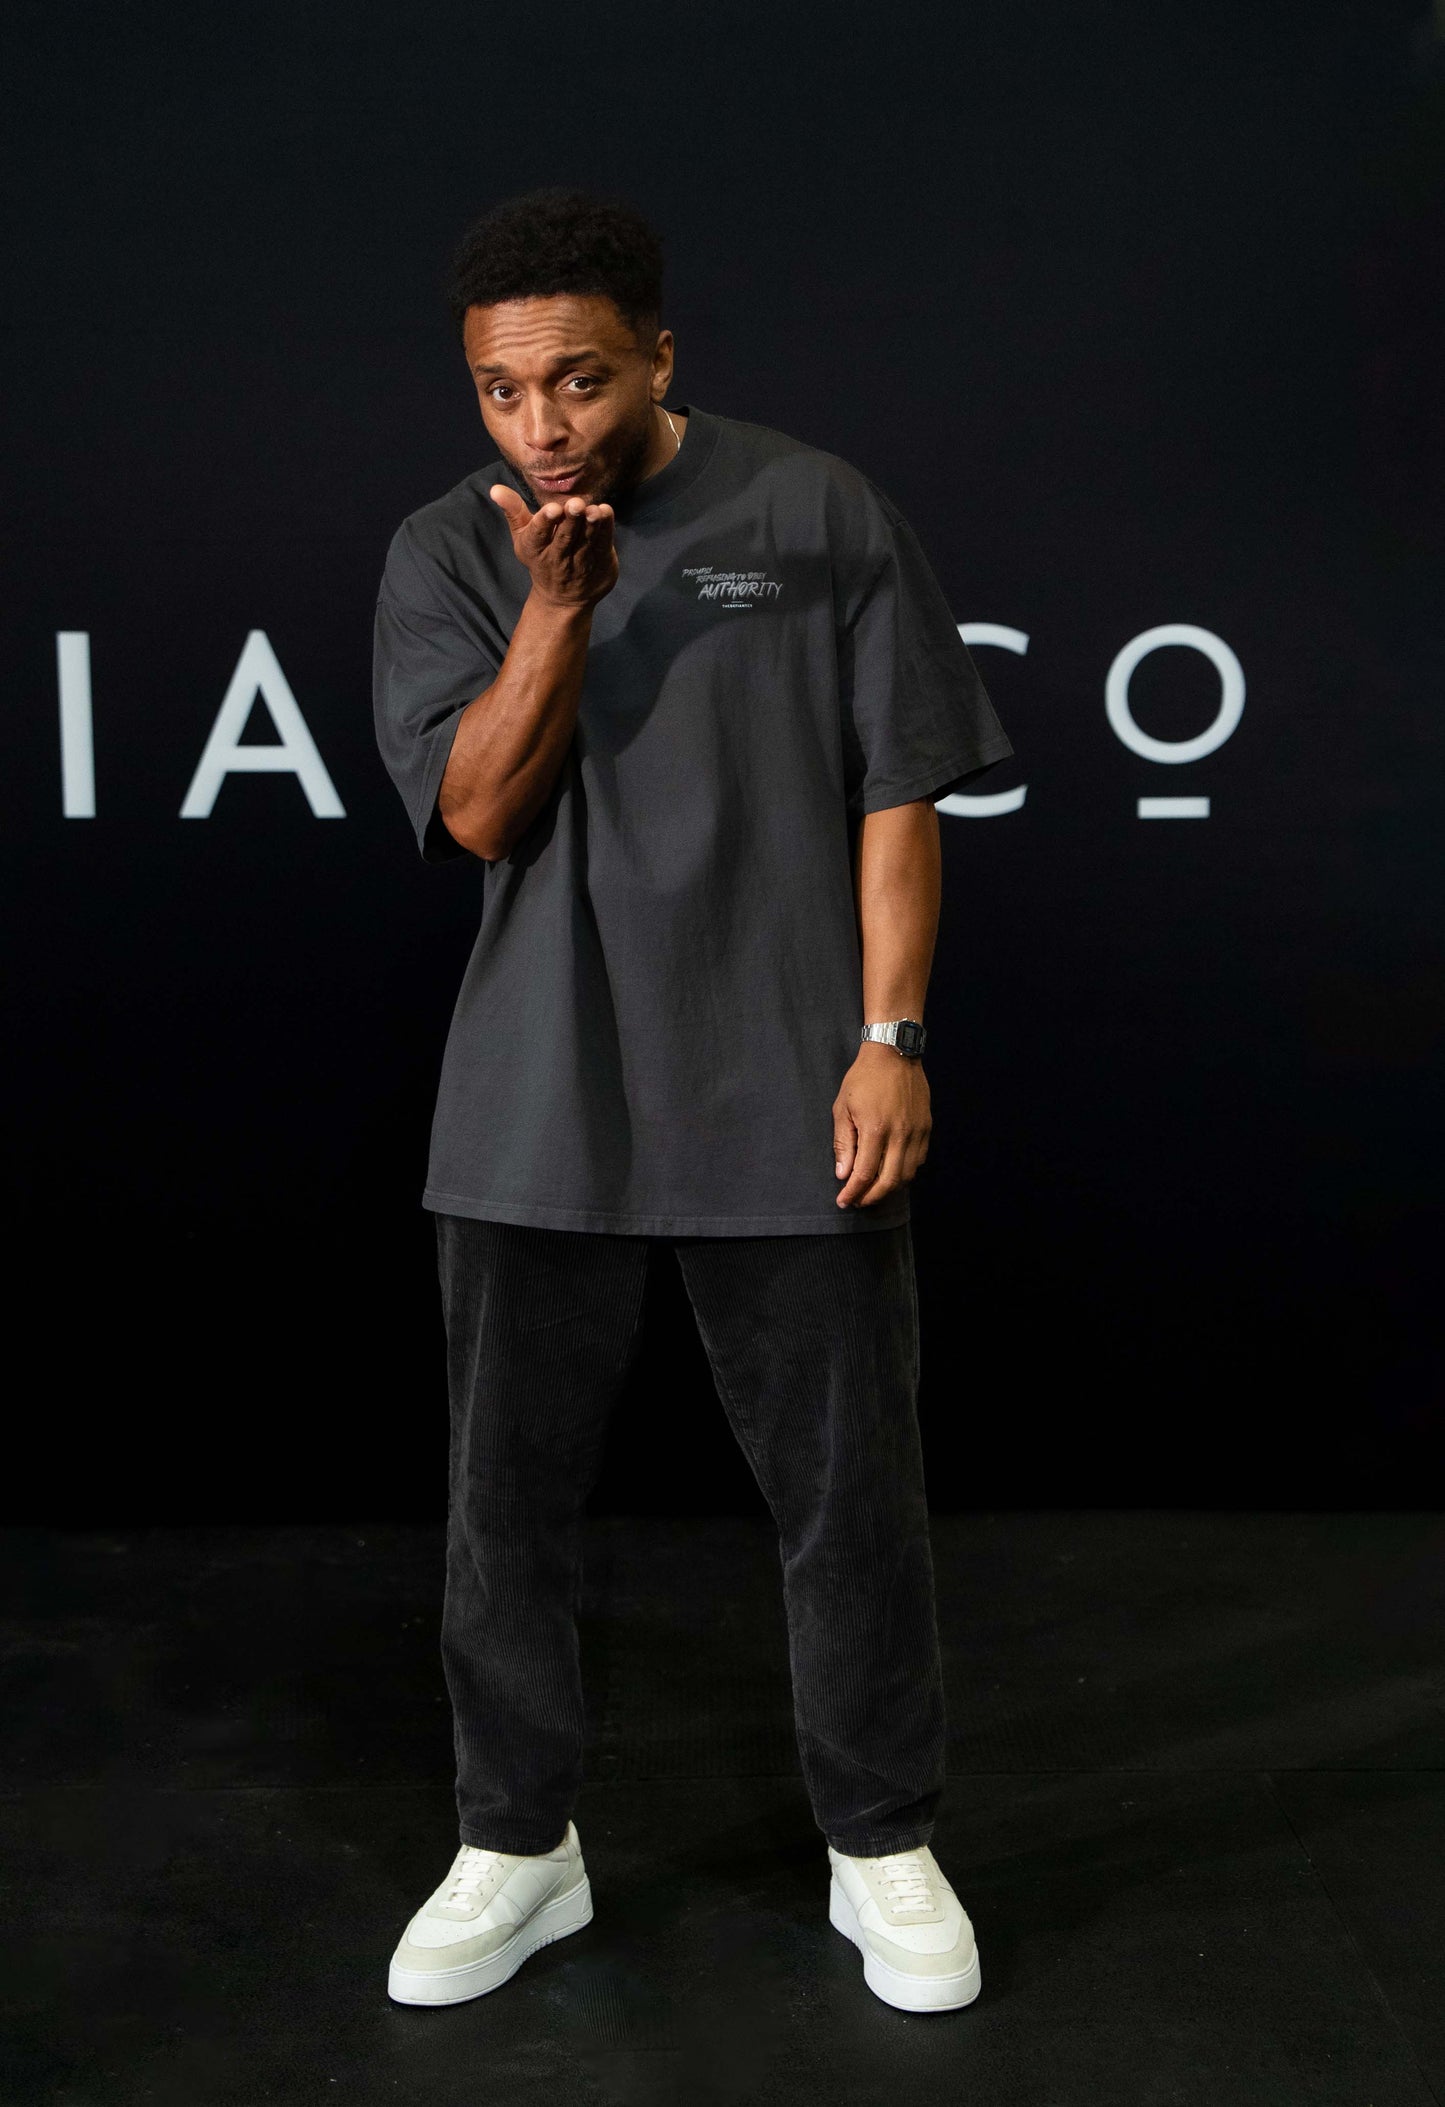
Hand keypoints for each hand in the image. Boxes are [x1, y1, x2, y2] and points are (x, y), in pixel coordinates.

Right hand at [490, 486, 617, 607]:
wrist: (564, 599)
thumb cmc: (541, 558)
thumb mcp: (523, 536)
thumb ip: (513, 511)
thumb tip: (495, 489)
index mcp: (535, 548)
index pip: (538, 534)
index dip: (545, 521)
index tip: (552, 509)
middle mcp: (557, 558)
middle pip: (564, 538)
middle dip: (570, 520)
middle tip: (575, 504)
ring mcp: (580, 564)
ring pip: (586, 543)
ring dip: (591, 525)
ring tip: (594, 510)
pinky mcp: (599, 565)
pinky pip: (603, 545)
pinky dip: (606, 530)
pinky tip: (605, 513)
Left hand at [832, 1044, 931, 1207]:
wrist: (894, 1054)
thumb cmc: (863, 1079)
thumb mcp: (843, 1108)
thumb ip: (843, 1144)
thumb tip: (843, 1174)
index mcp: (875, 1129)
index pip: (864, 1174)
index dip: (853, 1192)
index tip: (844, 1201)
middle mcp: (899, 1134)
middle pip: (889, 1182)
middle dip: (871, 1197)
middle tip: (858, 1201)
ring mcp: (916, 1132)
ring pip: (906, 1175)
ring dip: (889, 1188)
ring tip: (873, 1189)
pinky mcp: (926, 1128)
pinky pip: (918, 1161)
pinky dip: (904, 1173)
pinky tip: (891, 1172)